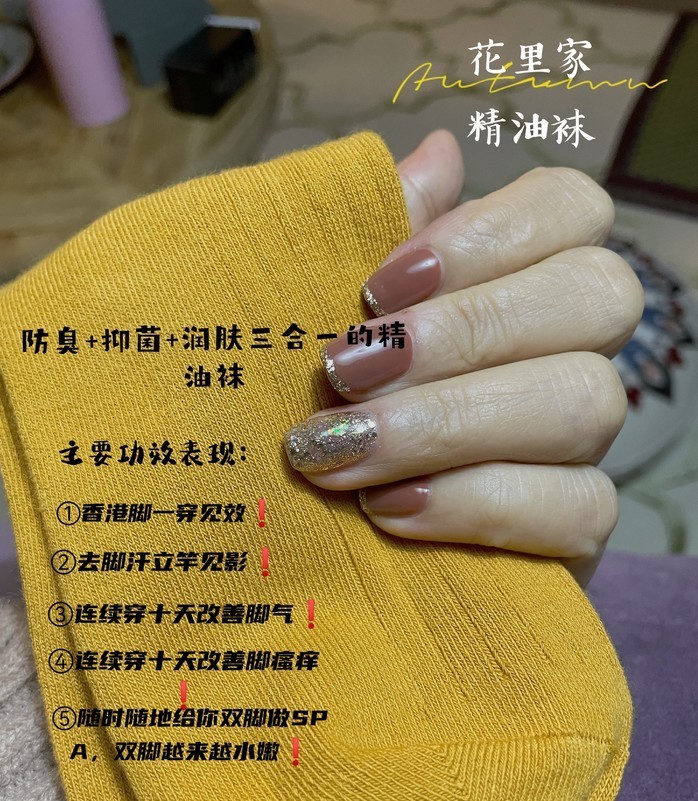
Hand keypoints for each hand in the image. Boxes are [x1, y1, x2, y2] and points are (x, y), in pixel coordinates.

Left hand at [283, 131, 642, 587]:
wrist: (315, 537)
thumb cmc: (321, 405)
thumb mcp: (329, 313)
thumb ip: (382, 234)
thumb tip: (441, 153)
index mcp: (523, 280)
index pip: (574, 209)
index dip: (487, 234)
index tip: (377, 287)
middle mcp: (571, 351)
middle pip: (596, 296)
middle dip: (462, 333)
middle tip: (343, 371)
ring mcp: (580, 444)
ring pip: (587, 401)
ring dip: (450, 423)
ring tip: (340, 450)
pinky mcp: (575, 529)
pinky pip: (578, 507)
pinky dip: (474, 504)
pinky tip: (388, 510)